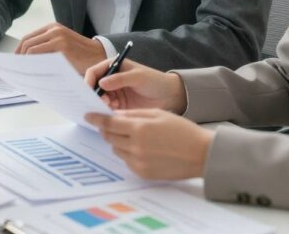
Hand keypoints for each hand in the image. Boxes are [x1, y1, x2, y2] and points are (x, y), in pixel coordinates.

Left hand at [15, 22, 105, 72]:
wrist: (98, 55)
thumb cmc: (79, 55)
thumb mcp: (61, 44)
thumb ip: (46, 47)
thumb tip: (25, 60)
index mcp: (52, 28)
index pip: (28, 38)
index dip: (18, 51)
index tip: (15, 62)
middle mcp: (53, 30)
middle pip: (26, 43)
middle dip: (18, 57)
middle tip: (16, 70)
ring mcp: (57, 37)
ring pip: (30, 49)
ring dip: (24, 62)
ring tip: (23, 73)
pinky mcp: (61, 46)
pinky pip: (39, 55)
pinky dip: (33, 64)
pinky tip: (33, 72)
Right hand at [84, 58, 187, 112]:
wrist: (169, 96)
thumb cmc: (155, 81)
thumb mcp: (139, 77)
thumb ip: (120, 79)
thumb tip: (101, 83)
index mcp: (113, 67)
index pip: (94, 72)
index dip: (88, 80)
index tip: (87, 91)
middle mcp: (111, 80)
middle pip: (94, 87)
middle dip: (94, 95)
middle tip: (101, 102)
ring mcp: (114, 94)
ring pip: (100, 99)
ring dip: (101, 104)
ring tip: (110, 108)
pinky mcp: (119, 106)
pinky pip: (107, 110)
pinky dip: (107, 112)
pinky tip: (114, 114)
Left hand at [86, 109, 212, 179]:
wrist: (200, 154)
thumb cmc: (181, 130)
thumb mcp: (157, 114)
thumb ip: (134, 115)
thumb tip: (114, 116)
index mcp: (139, 129)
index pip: (108, 124)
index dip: (96, 119)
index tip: (88, 116)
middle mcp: (136, 147)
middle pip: (110, 137)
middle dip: (108, 130)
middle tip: (114, 125)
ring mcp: (138, 162)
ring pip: (117, 149)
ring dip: (119, 142)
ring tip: (136, 137)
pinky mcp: (142, 173)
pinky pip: (126, 161)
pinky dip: (129, 153)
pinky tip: (144, 149)